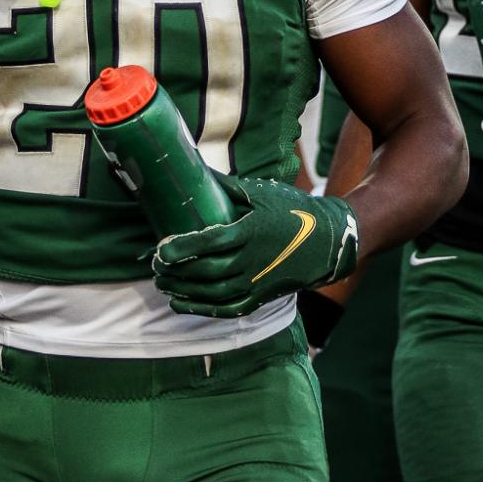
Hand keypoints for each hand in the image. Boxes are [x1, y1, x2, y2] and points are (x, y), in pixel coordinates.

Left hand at [152, 174, 359, 318]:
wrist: (327, 241)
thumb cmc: (292, 212)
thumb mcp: (262, 193)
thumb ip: (227, 187)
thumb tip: (197, 171)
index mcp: (251, 232)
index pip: (210, 242)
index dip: (183, 247)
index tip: (161, 248)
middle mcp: (252, 261)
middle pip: (207, 271)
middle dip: (177, 270)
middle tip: (155, 264)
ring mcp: (256, 283)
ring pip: (213, 293)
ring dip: (183, 290)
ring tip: (162, 282)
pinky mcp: (260, 297)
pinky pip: (227, 310)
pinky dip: (201, 310)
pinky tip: (180, 303)